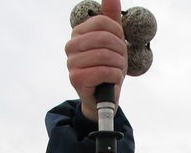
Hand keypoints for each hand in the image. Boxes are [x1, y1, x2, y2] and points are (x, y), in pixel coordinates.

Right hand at [65, 0, 126, 120]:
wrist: (103, 97)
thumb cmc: (108, 67)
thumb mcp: (113, 41)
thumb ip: (111, 17)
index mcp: (78, 33)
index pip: (103, 22)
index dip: (118, 34)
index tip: (119, 45)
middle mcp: (71, 46)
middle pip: (104, 38)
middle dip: (120, 51)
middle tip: (120, 61)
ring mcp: (71, 63)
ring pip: (105, 56)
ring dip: (119, 65)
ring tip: (116, 71)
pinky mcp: (76, 78)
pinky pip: (103, 71)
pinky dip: (115, 76)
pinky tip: (113, 80)